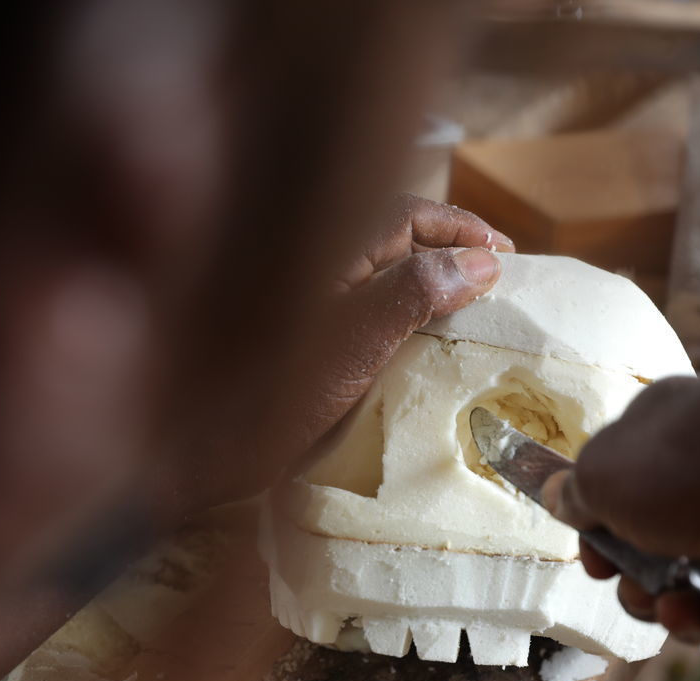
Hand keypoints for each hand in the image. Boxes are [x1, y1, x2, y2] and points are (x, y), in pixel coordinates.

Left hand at [163, 194, 513, 515]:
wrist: (191, 448)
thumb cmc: (268, 392)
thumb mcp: (354, 340)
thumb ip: (415, 292)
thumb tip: (481, 262)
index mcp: (325, 244)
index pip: (409, 214)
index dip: (462, 228)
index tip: (508, 254)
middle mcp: (312, 260)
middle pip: (393, 236)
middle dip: (447, 250)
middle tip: (494, 279)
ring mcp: (303, 297)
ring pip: (374, 270)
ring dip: (421, 280)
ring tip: (465, 307)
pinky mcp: (295, 330)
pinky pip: (356, 304)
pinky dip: (393, 311)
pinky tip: (413, 339)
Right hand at [540, 375, 699, 680]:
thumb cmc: (688, 468)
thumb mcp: (600, 473)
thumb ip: (573, 491)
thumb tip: (557, 494)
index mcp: (668, 427)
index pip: (621, 480)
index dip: (598, 526)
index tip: (593, 554)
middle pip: (652, 545)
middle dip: (635, 581)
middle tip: (633, 587)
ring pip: (694, 588)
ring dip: (674, 610)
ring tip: (680, 608)